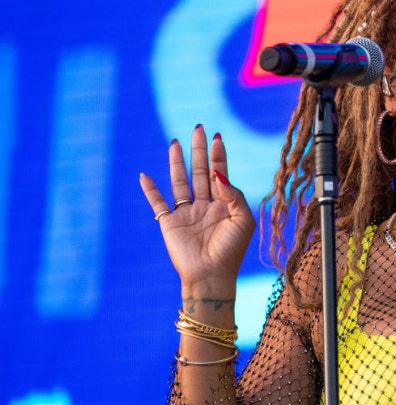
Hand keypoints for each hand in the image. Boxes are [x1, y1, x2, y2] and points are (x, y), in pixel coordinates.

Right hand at [139, 126, 255, 294]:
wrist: (211, 276)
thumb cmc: (231, 250)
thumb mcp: (242, 220)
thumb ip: (233, 194)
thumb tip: (218, 173)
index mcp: (224, 204)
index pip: (220, 173)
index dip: (219, 155)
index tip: (217, 137)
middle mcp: (205, 205)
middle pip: (200, 171)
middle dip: (199, 150)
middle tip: (198, 128)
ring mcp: (186, 213)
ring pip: (180, 181)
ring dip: (176, 162)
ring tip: (175, 142)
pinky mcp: (169, 223)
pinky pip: (157, 203)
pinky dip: (150, 190)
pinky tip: (144, 175)